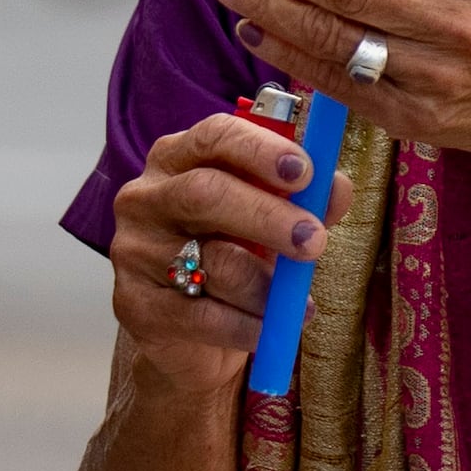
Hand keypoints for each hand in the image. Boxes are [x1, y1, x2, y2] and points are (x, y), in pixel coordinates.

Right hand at [103, 109, 329, 391]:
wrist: (191, 335)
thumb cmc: (236, 256)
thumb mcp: (274, 221)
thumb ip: (306, 200)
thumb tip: (336, 187)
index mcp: (178, 158)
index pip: (213, 135)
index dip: (260, 150)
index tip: (305, 172)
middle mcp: (146, 197)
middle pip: (205, 193)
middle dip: (268, 216)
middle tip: (315, 241)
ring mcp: (134, 251)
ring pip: (210, 262)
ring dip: (266, 284)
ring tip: (299, 301)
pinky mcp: (135, 305)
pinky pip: (201, 315)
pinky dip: (247, 325)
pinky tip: (270, 329)